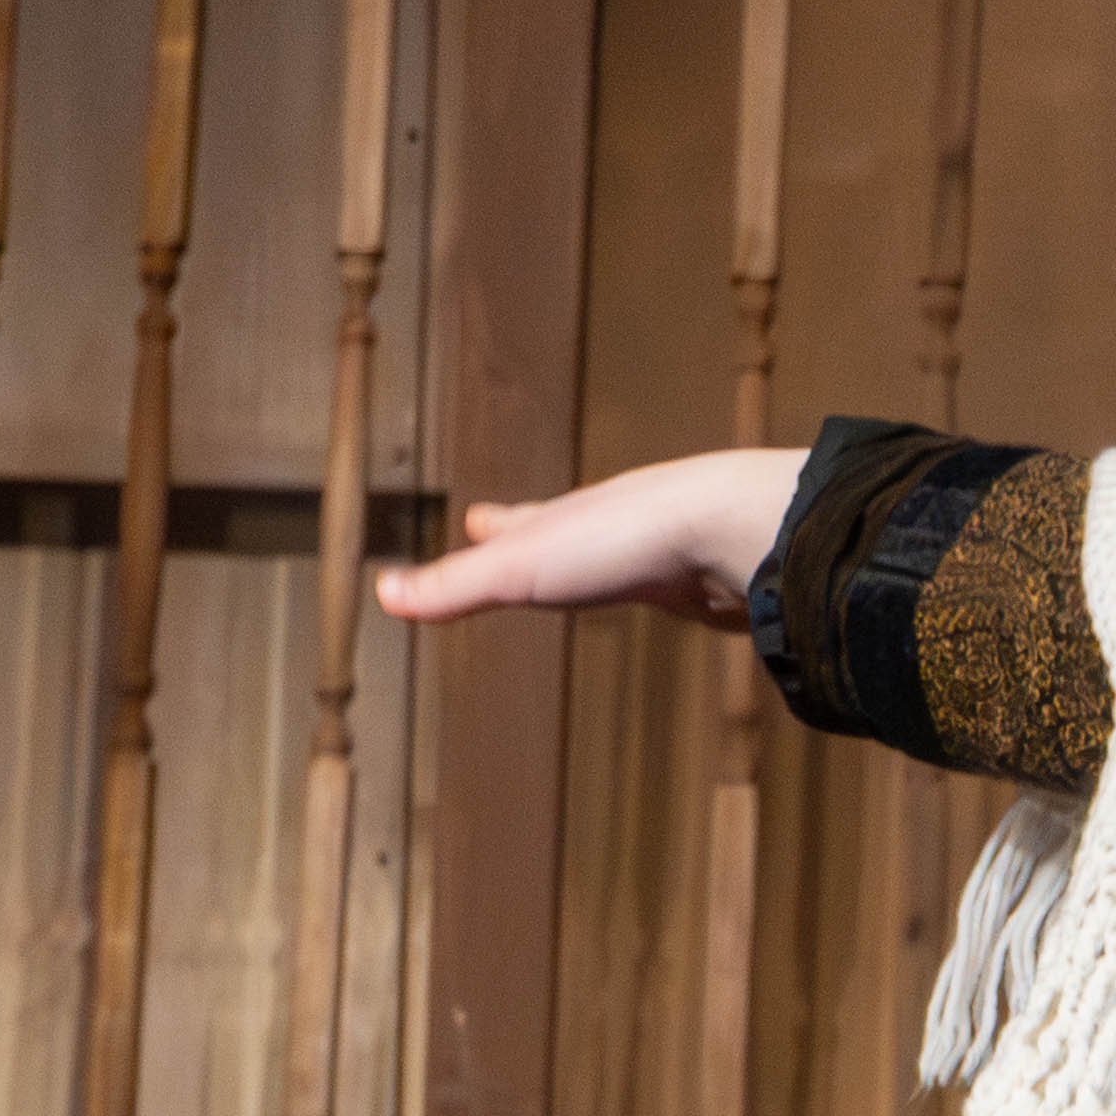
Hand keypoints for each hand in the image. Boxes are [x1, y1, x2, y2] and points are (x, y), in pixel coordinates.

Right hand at [375, 445, 802, 628]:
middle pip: (569, 531)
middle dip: (542, 536)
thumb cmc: (627, 538)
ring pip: (627, 555)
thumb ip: (457, 584)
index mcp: (565, 521)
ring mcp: (666, 550)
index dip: (493, 528)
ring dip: (606, 561)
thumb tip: (383, 593)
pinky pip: (682, 586)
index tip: (475, 517)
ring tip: (602, 569)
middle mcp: (615, 527)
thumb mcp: (521, 567)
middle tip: (523, 532)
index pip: (516, 524)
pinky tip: (680, 597)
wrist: (732, 530)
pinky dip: (668, 590)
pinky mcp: (713, 581)